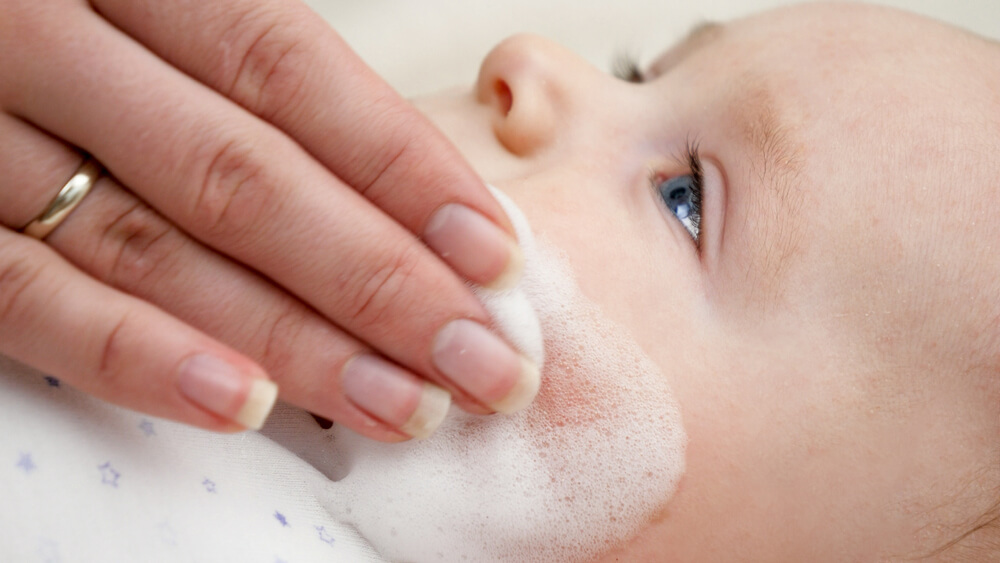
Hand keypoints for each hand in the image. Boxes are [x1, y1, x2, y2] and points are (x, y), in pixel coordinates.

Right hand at [0, 0, 537, 439]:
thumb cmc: (57, 17)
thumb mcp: (143, 9)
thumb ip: (242, 78)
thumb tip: (400, 189)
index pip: (285, 68)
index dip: (398, 164)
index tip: (492, 252)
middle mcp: (44, 39)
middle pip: (243, 175)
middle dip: (380, 280)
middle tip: (485, 361)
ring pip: (155, 248)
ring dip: (294, 340)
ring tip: (403, 404)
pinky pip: (28, 302)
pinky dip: (137, 355)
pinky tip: (241, 403)